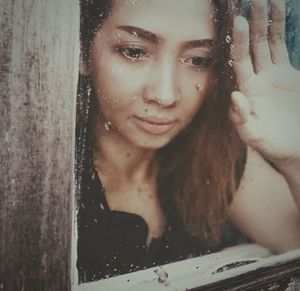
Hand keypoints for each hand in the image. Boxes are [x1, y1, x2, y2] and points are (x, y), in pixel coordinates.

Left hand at [230, 0, 299, 165]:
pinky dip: (283, 31)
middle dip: (253, 23)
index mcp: (247, 90)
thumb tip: (234, 96)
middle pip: (254, 46)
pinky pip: (283, 48)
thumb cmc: (271, 144)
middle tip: (253, 0)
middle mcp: (258, 79)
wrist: (293, 148)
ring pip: (269, 43)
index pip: (240, 60)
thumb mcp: (253, 134)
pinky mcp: (289, 76)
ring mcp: (274, 75)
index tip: (238, 21)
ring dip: (268, 22)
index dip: (238, 41)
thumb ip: (241, 117)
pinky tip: (281, 13)